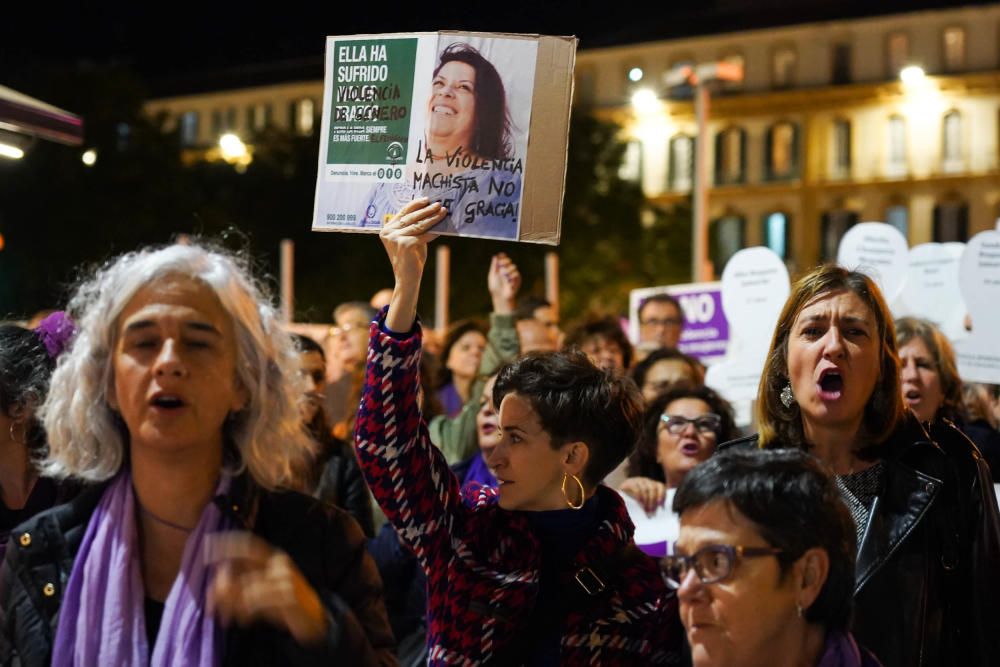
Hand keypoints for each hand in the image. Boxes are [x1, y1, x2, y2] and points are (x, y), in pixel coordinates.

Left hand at [206, 532, 327, 645]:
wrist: (313, 617)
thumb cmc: (283, 602)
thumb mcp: (261, 590)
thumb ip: (242, 585)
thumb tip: (215, 587)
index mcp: (273, 557)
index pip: (248, 544)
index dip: (227, 543)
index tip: (207, 545)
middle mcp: (279, 563)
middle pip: (244, 564)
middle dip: (223, 581)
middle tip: (210, 601)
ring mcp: (286, 578)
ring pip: (248, 586)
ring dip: (232, 604)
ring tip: (227, 617)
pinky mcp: (289, 596)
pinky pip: (258, 601)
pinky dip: (246, 611)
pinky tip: (244, 620)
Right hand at [379, 198, 447, 331]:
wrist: (407, 279)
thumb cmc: (410, 259)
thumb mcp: (410, 239)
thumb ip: (414, 227)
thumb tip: (429, 212)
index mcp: (386, 230)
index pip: (402, 213)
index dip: (415, 205)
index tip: (427, 199)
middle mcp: (388, 233)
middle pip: (411, 217)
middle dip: (426, 210)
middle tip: (438, 204)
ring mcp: (396, 239)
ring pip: (419, 225)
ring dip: (433, 218)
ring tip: (443, 211)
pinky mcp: (406, 245)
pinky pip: (424, 235)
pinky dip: (435, 231)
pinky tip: (442, 227)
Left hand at [487, 253, 521, 314]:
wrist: (500, 297)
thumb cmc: (495, 287)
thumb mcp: (492, 276)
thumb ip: (494, 266)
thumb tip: (495, 256)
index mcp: (500, 268)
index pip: (503, 258)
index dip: (502, 256)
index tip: (500, 256)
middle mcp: (507, 270)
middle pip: (508, 260)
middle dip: (505, 261)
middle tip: (501, 265)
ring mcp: (512, 274)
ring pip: (513, 266)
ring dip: (508, 270)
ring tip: (504, 276)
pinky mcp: (517, 279)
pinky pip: (516, 274)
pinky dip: (511, 277)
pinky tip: (508, 282)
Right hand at [619, 476, 666, 513]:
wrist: (620, 496)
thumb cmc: (635, 501)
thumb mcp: (645, 501)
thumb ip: (652, 504)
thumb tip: (660, 514)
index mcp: (653, 484)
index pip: (660, 486)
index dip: (662, 495)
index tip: (661, 505)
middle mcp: (646, 481)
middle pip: (653, 488)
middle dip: (653, 501)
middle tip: (652, 511)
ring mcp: (638, 481)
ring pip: (645, 489)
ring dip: (647, 501)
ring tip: (646, 510)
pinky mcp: (630, 482)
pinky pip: (636, 488)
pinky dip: (639, 496)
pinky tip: (639, 502)